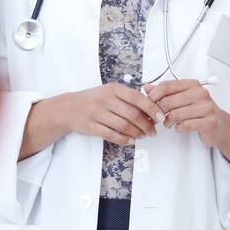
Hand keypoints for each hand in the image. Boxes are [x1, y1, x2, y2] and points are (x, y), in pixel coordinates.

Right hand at [41, 83, 157, 146]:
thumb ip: (129, 98)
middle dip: (146, 125)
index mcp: (113, 89)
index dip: (151, 108)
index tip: (160, 116)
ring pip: (124, 126)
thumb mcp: (110, 92)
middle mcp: (105, 100)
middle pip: (132, 115)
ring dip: (137, 133)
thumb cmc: (94, 100)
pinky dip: (124, 139)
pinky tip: (131, 140)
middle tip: (153, 131)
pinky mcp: (91, 127)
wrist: (68, 108)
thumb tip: (151, 109)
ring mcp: (97, 113)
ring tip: (143, 136)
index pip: (137, 98)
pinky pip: (112, 135)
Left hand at [143, 79, 226, 148]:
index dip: (154, 95)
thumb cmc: (200, 110)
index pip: (167, 86)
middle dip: (159, 111)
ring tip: (169, 122)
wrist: (220, 125)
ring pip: (175, 114)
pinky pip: (185, 125)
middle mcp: (201, 93)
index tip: (149, 103)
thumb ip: (165, 92)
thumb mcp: (183, 97)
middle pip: (168, 101)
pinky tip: (180, 127)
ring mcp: (206, 107)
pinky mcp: (209, 121)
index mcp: (192, 84)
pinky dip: (178, 128)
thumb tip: (147, 88)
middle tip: (158, 117)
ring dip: (168, 122)